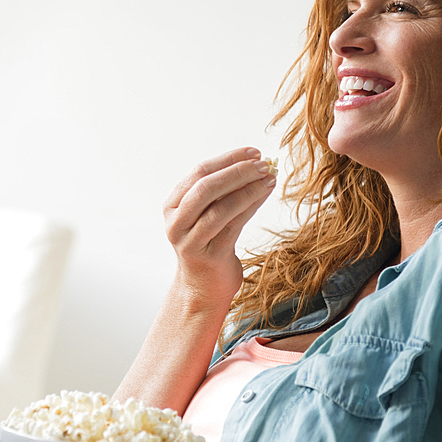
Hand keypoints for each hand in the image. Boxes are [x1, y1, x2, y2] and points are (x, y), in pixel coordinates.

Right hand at [163, 147, 275, 311]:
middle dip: (237, 172)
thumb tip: (252, 163)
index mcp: (172, 206)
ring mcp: (190, 241)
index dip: (228, 160)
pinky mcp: (209, 256)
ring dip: (248, 189)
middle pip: (205, 188)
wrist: (203, 289)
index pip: (198, 173)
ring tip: (269, 178)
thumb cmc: (208, 245)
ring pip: (220, 207)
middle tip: (263, 164)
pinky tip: (265, 195)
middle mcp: (176, 223)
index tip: (253, 152)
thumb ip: (217, 193)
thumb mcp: (204, 215)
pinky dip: (251, 206)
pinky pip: (233, 225)